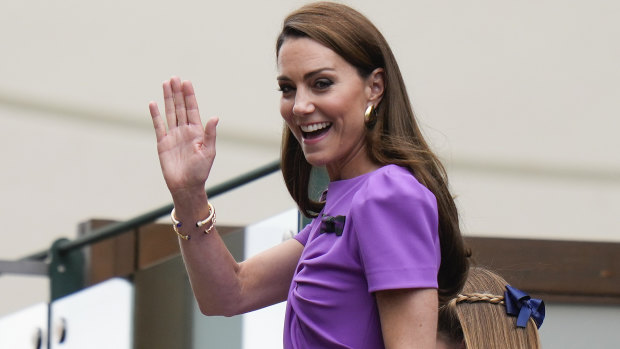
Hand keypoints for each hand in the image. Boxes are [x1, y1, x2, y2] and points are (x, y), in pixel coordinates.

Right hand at [148, 77, 217, 197]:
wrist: (186, 186)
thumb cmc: (200, 171)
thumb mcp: (209, 152)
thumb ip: (210, 134)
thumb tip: (215, 117)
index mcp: (197, 132)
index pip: (192, 109)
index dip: (189, 96)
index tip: (186, 82)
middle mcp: (184, 131)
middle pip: (180, 107)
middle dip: (178, 93)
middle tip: (174, 77)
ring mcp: (173, 136)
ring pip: (170, 113)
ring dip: (168, 99)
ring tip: (166, 84)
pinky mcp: (162, 143)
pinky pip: (158, 126)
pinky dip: (155, 115)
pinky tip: (153, 103)